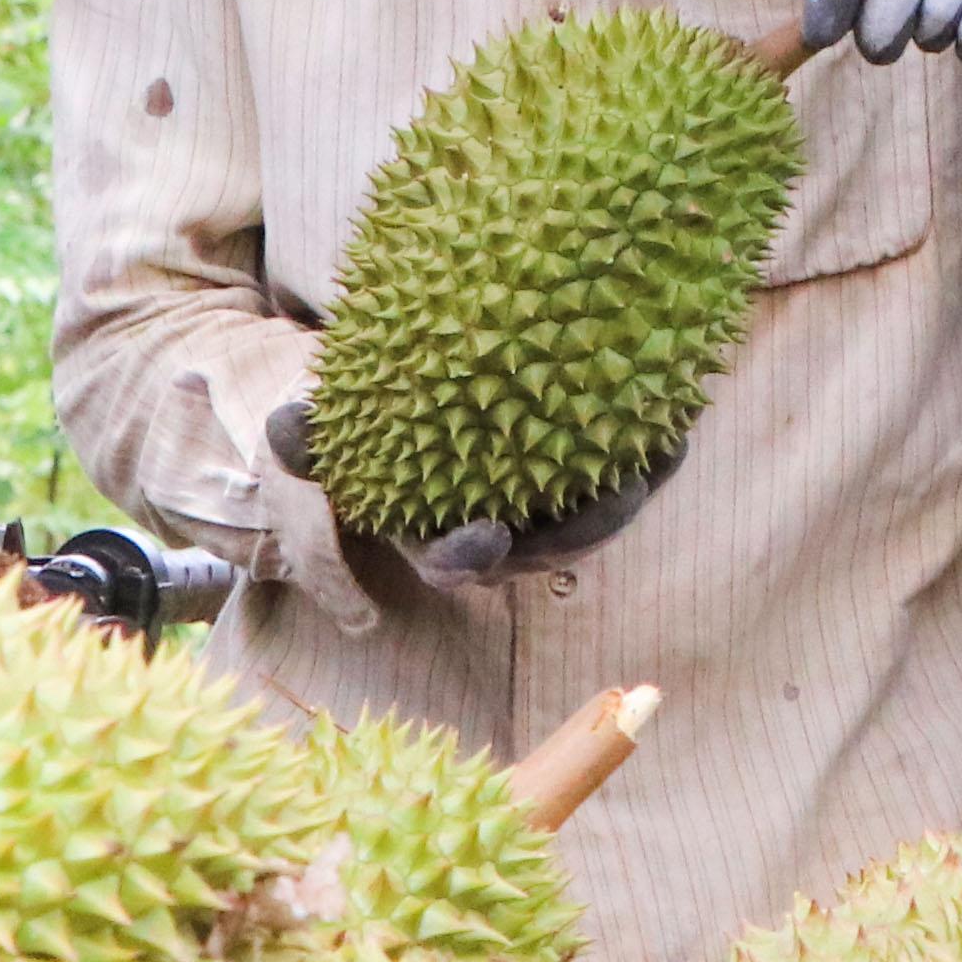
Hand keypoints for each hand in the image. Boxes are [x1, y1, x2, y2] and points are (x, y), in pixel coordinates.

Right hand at [273, 397, 662, 577]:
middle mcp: (492, 532)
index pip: (454, 559)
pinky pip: (614, 468)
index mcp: (430, 534)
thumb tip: (284, 427)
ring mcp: (535, 508)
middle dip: (586, 528)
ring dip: (631, 487)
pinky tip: (677, 412)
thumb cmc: (354, 431)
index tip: (490, 535)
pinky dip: (645, 449)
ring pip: (590, 513)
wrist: (391, 402)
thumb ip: (306, 438)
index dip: (471, 555)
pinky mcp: (573, 476)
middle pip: (545, 546)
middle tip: (621, 492)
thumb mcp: (319, 436)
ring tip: (666, 449)